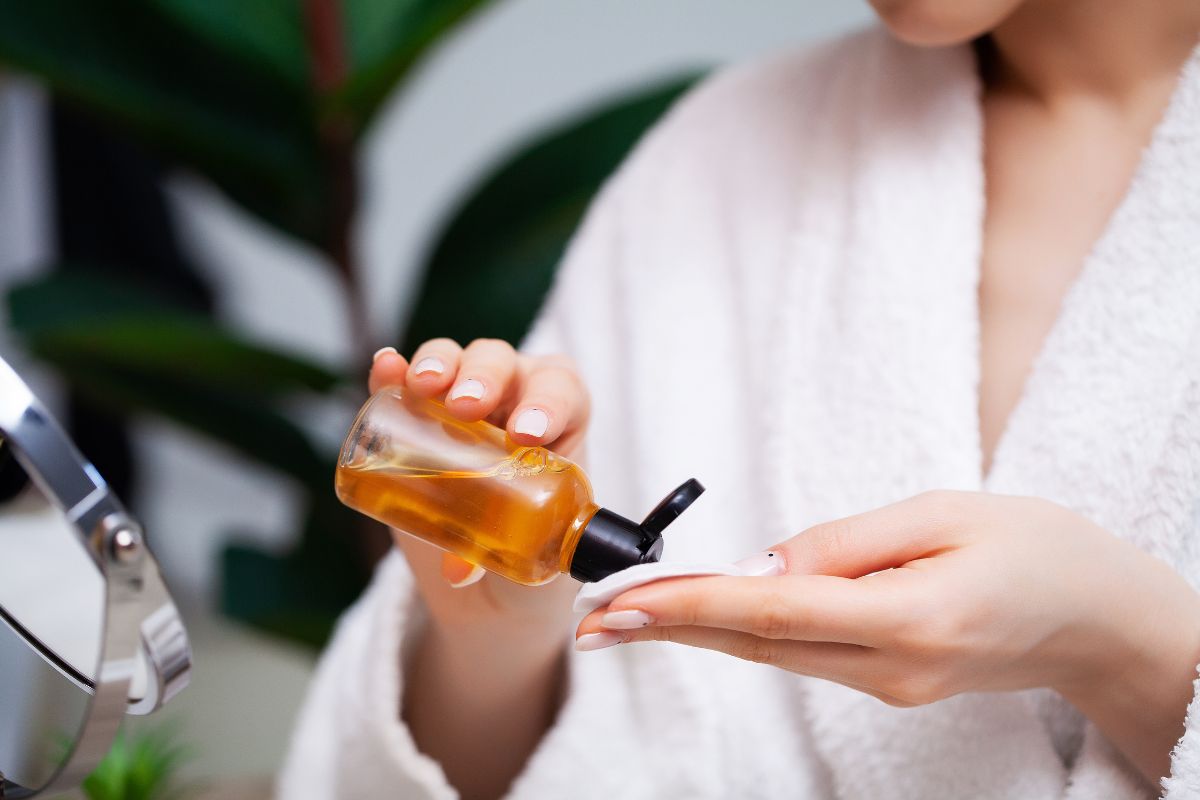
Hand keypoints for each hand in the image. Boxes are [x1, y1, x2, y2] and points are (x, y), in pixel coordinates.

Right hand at [372, 339, 590, 797]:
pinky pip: (407, 389)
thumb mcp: (533, 585)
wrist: (488, 608)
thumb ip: (511, 574)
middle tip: (467, 402)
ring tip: (419, 383)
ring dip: (439, 363)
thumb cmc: (527, 590)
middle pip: (514, 367)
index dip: (548, 402)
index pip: (567, 398)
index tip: (526, 434)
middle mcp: (519, 421)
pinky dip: (392, 374)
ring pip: (461, 365)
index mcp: (565, 449)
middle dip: (488, 373)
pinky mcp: (418, 434)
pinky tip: (381, 370)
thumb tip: (459, 570)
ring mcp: (466, 422)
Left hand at [576, 491, 1199, 781]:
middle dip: (668, 629)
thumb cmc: (1035, 548)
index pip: (772, 614)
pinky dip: (743, 635)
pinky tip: (700, 620)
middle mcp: (891, 669)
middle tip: (591, 621)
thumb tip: (763, 562)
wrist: (1098, 618)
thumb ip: (848, 542)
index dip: (690, 606)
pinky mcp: (889, 684)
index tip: (624, 602)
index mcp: (909, 619)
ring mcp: (890, 687)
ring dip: (695, 634)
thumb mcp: (946, 513)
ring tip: (622, 618)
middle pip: (757, 645)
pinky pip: (801, 655)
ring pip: (772, 655)